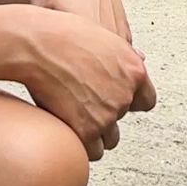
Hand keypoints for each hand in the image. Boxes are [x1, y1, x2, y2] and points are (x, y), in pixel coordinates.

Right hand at [17, 7, 155, 160]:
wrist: (39, 45)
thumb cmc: (65, 35)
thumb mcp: (107, 37)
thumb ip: (124, 56)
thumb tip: (140, 58)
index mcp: (135, 71)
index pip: (147, 102)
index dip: (130, 103)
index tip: (115, 100)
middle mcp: (126, 95)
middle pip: (122, 120)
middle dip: (106, 116)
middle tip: (84, 104)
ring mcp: (107, 114)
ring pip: (109, 140)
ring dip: (96, 134)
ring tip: (74, 119)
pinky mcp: (86, 130)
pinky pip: (92, 151)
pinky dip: (82, 146)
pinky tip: (68, 131)